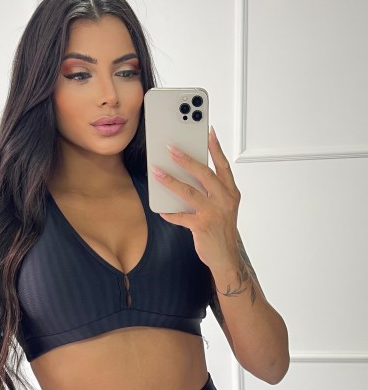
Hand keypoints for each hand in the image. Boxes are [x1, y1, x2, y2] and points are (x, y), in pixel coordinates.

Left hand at [150, 127, 240, 271]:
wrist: (226, 257)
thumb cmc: (222, 229)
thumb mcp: (223, 207)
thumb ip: (211, 191)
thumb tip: (189, 174)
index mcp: (231, 193)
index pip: (223, 166)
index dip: (216, 148)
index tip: (208, 132)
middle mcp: (225, 200)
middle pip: (204, 174)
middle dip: (186, 160)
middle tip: (171, 149)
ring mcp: (214, 213)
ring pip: (189, 192)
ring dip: (171, 181)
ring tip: (157, 172)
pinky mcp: (201, 226)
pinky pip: (181, 216)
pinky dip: (170, 213)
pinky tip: (161, 209)